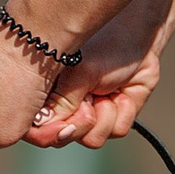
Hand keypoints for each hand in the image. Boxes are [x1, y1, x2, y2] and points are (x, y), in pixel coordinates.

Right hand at [34, 0, 174, 146]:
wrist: (140, 35)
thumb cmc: (104, 43)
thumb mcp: (78, 72)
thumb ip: (61, 101)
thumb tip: (40, 127)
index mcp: (44, 93)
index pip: (33, 127)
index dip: (45, 134)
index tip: (62, 127)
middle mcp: (64, 106)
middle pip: (61, 139)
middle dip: (80, 124)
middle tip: (90, 103)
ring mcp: (90, 113)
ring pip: (91, 139)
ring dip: (104, 116)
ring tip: (107, 91)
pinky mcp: (115, 116)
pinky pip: (116, 131)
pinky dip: (123, 112)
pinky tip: (123, 92)